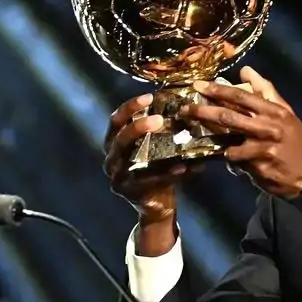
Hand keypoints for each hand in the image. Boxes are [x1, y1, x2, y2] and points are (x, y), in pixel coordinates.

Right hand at [102, 94, 202, 226]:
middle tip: (159, 118)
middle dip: (138, 127)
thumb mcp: (154, 148)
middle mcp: (111, 159)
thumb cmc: (155, 169)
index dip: (130, 107)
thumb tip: (190, 109)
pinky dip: (167, 174)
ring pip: (130, 161)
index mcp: (114, 142)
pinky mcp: (129, 192)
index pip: (116, 120)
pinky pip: (149, 181)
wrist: (155, 204)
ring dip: (152, 151)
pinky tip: (183, 167)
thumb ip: (162, 132)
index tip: (149, 97)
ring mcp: (117, 177)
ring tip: (175, 141)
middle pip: (120, 139)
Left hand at [185, 67, 301, 198]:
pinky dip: (231, 158)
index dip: (217, 90)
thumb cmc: (295, 144)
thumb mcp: (286, 115)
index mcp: (275, 111)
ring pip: (228, 141)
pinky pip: (235, 160)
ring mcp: (262, 148)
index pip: (241, 96)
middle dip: (203, 112)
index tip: (198, 86)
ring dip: (214, 139)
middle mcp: (268, 127)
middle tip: (184, 109)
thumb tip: (246, 71)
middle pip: (228, 116)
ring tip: (200, 136)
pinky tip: (234, 159)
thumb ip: (266, 92)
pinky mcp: (258, 166)